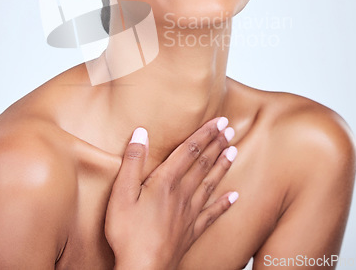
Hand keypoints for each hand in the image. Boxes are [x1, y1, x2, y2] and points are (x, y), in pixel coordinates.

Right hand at [104, 117, 238, 269]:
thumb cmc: (128, 233)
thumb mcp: (121, 193)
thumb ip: (133, 161)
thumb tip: (141, 132)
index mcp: (165, 181)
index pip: (189, 150)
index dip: (205, 134)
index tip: (219, 121)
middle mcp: (182, 194)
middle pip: (203, 164)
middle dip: (217, 144)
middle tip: (230, 130)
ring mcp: (189, 213)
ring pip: (210, 184)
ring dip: (222, 166)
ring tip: (234, 151)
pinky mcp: (191, 231)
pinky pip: (212, 214)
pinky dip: (224, 204)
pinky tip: (235, 196)